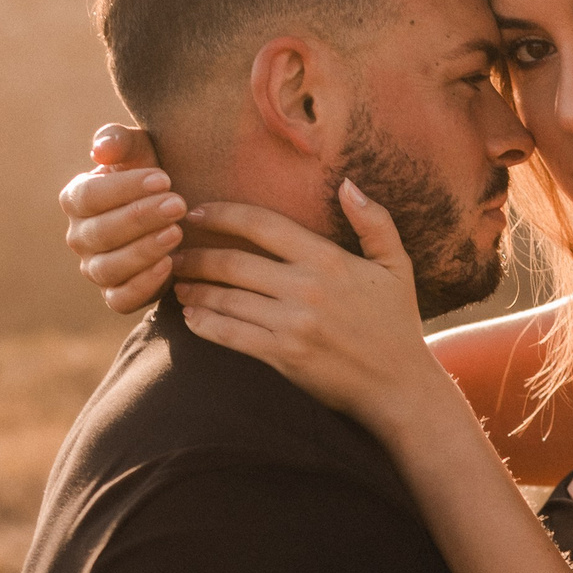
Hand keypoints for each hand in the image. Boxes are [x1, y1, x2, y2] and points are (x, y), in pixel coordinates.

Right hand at [60, 124, 183, 313]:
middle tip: (177, 204)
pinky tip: (170, 264)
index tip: (163, 179)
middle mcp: (79, 237)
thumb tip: (100, 151)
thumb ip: (119, 141)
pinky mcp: (116, 295)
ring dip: (143, 250)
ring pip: (109, 267)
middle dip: (141, 218)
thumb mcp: (141, 150)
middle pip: (100, 233)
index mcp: (77, 199)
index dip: (125, 189)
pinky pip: (120, 299)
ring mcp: (95, 269)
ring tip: (176, 232)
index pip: (88, 196)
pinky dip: (143, 285)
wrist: (178, 214)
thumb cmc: (153, 177)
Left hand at [173, 180, 445, 433]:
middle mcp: (307, 288)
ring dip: (194, 290)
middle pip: (232, 262)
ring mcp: (293, 324)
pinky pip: (232, 335)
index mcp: (328, 259)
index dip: (222, 214)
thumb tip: (347, 184)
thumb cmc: (397, 325)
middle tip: (173, 252)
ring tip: (177, 284)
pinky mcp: (284, 356)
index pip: (261, 224)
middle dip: (195, 255)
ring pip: (226, 298)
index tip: (195, 213)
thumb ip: (375, 222)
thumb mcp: (397, 267)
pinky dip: (206, 325)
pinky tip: (192, 317)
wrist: (400, 387)